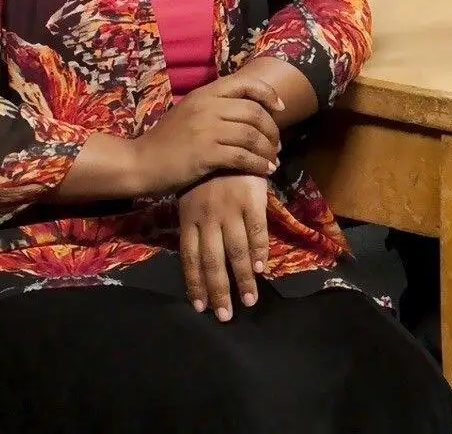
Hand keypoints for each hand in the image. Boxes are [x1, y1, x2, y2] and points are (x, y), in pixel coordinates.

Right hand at [139, 68, 284, 196]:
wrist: (140, 162)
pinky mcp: (206, 153)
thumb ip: (213, 107)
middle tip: (277, 145)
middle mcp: (208, 106)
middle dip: (272, 129)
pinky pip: (243, 156)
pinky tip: (265, 171)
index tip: (280, 108)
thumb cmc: (165, 141)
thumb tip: (245, 108)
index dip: (268, 94)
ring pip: (252, 135)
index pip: (246, 83)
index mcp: (205, 93)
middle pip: (254, 112)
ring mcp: (207, 129)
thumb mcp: (188, 112)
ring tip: (274, 160)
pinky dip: (259, 164)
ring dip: (269, 149)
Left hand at [178, 173, 271, 320]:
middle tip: (225, 315)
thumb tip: (199, 254)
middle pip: (212, 261)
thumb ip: (194, 222)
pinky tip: (262, 268)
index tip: (200, 306)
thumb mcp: (191, 195)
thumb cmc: (207, 170)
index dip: (195, 283)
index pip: (189, 257)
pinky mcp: (251, 200)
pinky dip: (259, 251)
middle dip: (218, 291)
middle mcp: (208, 217)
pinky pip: (257, 231)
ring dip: (243, 279)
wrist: (228, 136)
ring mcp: (230, 209)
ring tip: (249, 300)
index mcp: (189, 217)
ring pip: (236, 251)